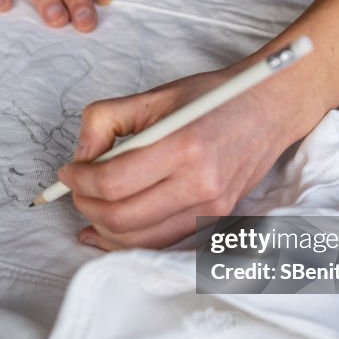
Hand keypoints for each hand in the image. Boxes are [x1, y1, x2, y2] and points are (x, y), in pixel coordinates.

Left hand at [57, 66, 315, 249]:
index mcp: (184, 145)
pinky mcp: (215, 218)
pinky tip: (106, 230)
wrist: (271, 107)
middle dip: (85, 206)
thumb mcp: (153, 96)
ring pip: (138, 239)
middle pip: (121, 216)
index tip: (68, 171)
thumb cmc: (213, 97)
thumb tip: (80, 159)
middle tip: (74, 189)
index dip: (78, 180)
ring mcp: (211, 207)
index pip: (112, 181)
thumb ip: (105, 121)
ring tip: (89, 205)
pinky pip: (161, 242)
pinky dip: (128, 240)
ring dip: (102, 227)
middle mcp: (200, 183)